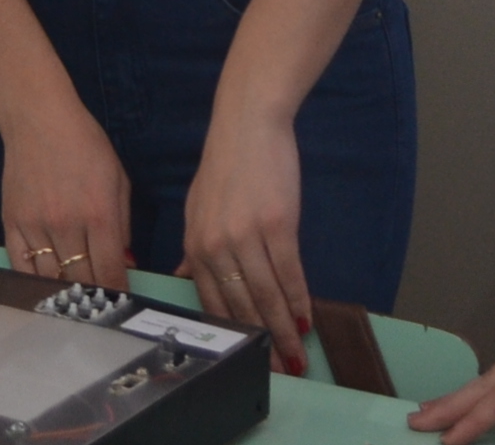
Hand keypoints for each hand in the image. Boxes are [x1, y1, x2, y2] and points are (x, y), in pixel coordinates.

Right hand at [2, 102, 132, 297]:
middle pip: (81, 280)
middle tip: (100, 303)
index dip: (119, 294)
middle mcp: (66, 225)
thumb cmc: (85, 144)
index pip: (110, 271)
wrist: (38, 120)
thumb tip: (124, 261)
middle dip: (95, 296)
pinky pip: (21, 266)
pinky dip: (35, 280)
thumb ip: (123, 223)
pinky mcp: (11, 224)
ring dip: (65, 292)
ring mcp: (35, 226)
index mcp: (98, 214)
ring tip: (75, 299)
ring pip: (51, 279)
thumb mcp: (118, 179)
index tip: (122, 304)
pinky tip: (45, 285)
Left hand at [179, 108, 310, 374]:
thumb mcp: (197, 206)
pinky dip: (299, 299)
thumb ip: (195, 247)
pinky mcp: (279, 225)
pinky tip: (307, 318)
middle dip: (263, 343)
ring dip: (285, 330)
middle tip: (280, 371)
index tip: (248, 358)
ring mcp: (248, 235)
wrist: (248, 123)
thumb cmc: (226, 164)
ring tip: (298, 355)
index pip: (214, 303)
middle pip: (242, 306)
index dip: (233, 334)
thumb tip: (187, 276)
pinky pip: (290, 272)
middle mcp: (217, 244)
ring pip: (267, 296)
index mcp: (196, 244)